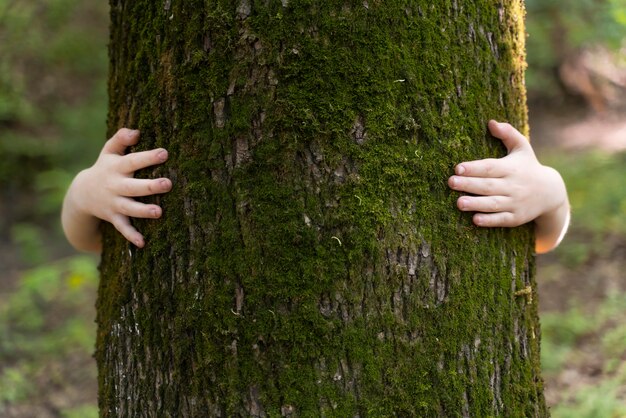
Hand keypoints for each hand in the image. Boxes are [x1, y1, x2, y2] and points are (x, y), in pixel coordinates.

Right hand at [62, 128, 171, 251]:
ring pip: (130, 208)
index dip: (148, 157)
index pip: (133, 161)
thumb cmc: (105, 168)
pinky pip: (122, 228)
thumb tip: (136, 132)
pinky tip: (143, 243)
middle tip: (168, 184)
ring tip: (159, 212)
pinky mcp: (114, 217)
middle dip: (150, 186)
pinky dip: (131, 236)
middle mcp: (116, 186)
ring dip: (143, 211)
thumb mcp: (109, 152)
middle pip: (133, 187)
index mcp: (116, 168)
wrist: (81, 194)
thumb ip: (120, 139)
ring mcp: (114, 203)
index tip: (164, 153)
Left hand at [448, 120, 568, 252]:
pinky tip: (475, 220)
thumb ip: (508, 134)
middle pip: (488, 185)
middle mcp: (513, 186)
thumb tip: (491, 122)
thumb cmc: (528, 167)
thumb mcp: (522, 148)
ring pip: (493, 204)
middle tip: (451, 182)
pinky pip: (501, 219)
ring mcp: (515, 203)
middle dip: (469, 184)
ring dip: (476, 204)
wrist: (551, 193)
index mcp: (511, 168)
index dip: (474, 167)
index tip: (458, 167)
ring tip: (459, 203)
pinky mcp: (516, 218)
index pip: (490, 167)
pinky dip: (489, 220)